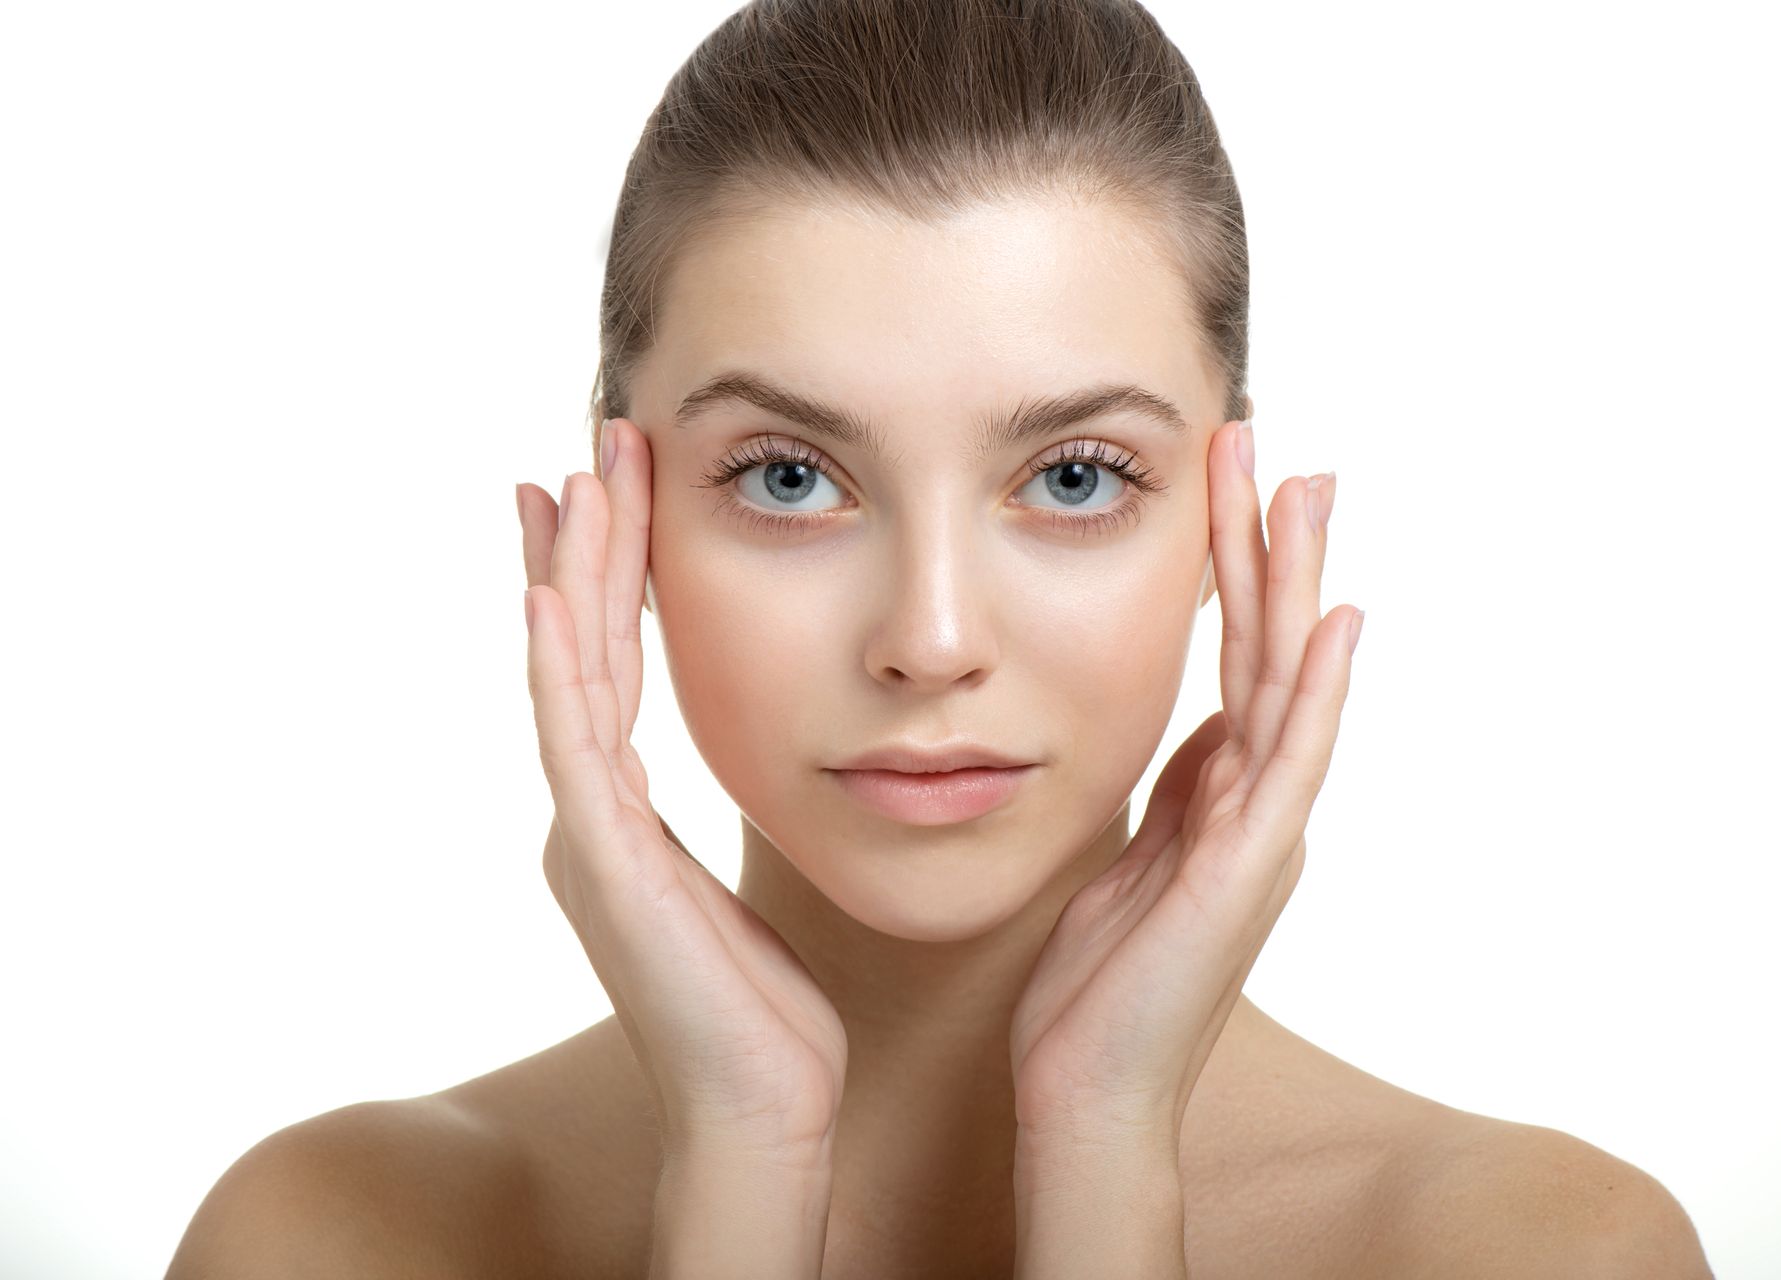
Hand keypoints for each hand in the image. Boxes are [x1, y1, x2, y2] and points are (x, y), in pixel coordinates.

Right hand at [518, 419, 848, 1170]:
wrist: (765, 1110)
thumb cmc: (774, 1013)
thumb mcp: (755, 885)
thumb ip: (746, 814)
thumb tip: (781, 755)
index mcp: (623, 820)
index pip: (612, 669)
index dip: (607, 580)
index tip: (614, 494)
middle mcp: (590, 817)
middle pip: (578, 653)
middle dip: (584, 548)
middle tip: (590, 447)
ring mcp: (585, 838)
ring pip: (567, 677)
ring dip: (569, 577)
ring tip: (572, 480)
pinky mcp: (601, 863)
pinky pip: (573, 744)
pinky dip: (555, 667)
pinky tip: (546, 594)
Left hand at [1008, 421, 1360, 1150]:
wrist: (1088, 1093)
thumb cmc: (1096, 989)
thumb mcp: (1128, 860)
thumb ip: (1173, 794)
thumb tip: (1199, 727)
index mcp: (1222, 798)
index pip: (1233, 659)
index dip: (1234, 572)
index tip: (1229, 484)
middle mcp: (1257, 805)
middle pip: (1270, 650)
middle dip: (1270, 549)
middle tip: (1279, 449)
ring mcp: (1261, 836)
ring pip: (1288, 684)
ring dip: (1296, 587)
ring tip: (1306, 492)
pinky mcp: (1248, 873)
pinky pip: (1288, 765)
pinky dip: (1315, 692)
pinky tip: (1337, 624)